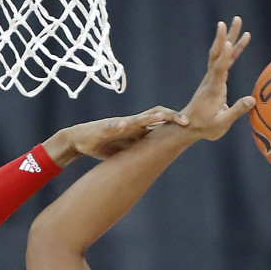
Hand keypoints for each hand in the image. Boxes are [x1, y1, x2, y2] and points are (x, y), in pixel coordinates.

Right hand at [46, 106, 187, 166]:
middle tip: (185, 120)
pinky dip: (117, 125)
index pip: (159, 120)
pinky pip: (111, 126)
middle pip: (153, 115)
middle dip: (169, 116)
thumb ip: (143, 147)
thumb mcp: (128, 148)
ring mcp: (117, 124)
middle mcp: (130, 123)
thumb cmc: (104, 144)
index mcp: (138, 127)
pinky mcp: (102, 128)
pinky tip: (123, 125)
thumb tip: (162, 154)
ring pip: (135, 119)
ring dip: (148, 118)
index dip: (175, 121)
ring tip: (160, 117)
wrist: (80, 140)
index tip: (190, 125)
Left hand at [180, 17, 255, 140]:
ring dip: (229, 37)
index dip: (225, 56)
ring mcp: (211, 78)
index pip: (220, 69)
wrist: (189, 127)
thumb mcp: (221, 123)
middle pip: (219, 53)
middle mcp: (211, 79)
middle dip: (227, 35)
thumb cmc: (205, 127)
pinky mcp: (214, 79)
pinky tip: (237, 42)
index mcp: (214, 89)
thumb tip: (252, 100)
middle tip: (235, 19)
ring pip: (220, 54)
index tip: (228, 42)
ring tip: (237, 21)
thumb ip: (236, 111)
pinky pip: (223, 61)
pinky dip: (231, 50)